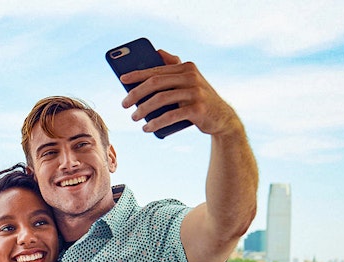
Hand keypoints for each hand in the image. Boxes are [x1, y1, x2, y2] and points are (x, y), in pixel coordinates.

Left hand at [118, 50, 242, 138]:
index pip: (156, 69)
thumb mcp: (189, 80)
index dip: (137, 74)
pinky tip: (147, 127)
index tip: (122, 79)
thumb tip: (157, 51)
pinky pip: (171, 115)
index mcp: (186, 67)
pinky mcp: (198, 109)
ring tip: (134, 118)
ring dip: (143, 110)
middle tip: (124, 104)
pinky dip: (156, 122)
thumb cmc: (198, 98)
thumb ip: (175, 66)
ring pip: (161, 99)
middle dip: (136, 93)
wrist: (222, 117)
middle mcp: (191, 77)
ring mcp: (195, 92)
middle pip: (156, 83)